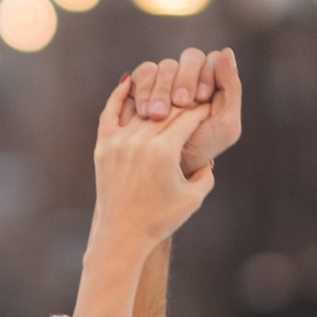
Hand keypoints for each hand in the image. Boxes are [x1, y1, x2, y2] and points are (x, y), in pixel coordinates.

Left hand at [73, 78, 217, 316]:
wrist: (121, 235)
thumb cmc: (161, 219)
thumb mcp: (194, 197)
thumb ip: (206, 173)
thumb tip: (208, 156)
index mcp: (164, 151)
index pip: (189, 118)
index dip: (203, 109)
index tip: (213, 101)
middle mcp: (140, 141)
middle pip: (168, 110)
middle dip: (185, 102)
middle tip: (197, 92)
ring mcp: (118, 142)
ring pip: (143, 110)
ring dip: (159, 98)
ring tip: (172, 89)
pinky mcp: (103, 147)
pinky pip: (110, 114)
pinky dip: (119, 97)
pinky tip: (129, 82)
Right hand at [126, 46, 241, 176]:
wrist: (166, 169)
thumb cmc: (199, 150)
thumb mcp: (224, 125)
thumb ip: (231, 89)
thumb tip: (227, 51)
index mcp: (215, 83)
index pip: (213, 60)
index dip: (207, 74)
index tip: (202, 98)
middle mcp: (191, 77)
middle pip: (191, 57)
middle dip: (186, 80)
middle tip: (181, 103)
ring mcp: (167, 78)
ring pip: (166, 65)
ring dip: (163, 89)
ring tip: (158, 115)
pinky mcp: (143, 83)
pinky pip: (145, 72)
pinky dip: (145, 90)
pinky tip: (145, 111)